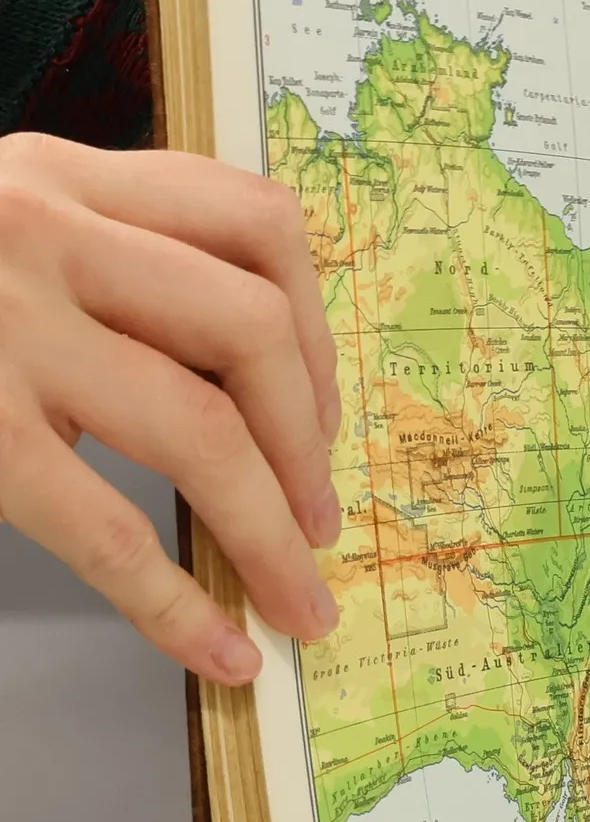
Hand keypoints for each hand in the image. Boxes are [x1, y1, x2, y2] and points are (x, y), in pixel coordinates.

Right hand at [0, 134, 341, 683]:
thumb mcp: (3, 226)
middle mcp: (40, 231)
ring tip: (299, 593)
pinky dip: (176, 602)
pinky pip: (102, 527)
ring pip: (200, 427)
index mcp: (63, 173)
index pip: (258, 222)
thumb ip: (110, 261)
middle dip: (311, 440)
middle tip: (322, 517)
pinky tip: (218, 647)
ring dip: (272, 528)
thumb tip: (254, 384)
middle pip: (252, 327)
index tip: (326, 409)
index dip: (318, 327)